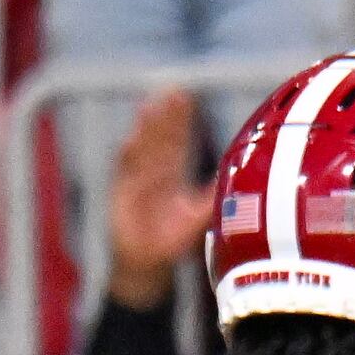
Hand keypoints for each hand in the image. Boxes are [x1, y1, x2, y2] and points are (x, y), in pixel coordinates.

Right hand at [105, 89, 218, 313]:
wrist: (144, 262)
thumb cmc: (170, 240)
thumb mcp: (195, 218)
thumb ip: (210, 200)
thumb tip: (232, 184)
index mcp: (171, 173)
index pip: (177, 140)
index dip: (181, 120)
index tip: (186, 97)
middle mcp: (153, 171)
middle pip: (159, 137)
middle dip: (166, 115)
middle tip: (173, 92)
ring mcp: (136, 179)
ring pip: (142, 148)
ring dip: (146, 129)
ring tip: (152, 106)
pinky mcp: (122, 193)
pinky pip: (125, 172)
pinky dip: (128, 157)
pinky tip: (132, 141)